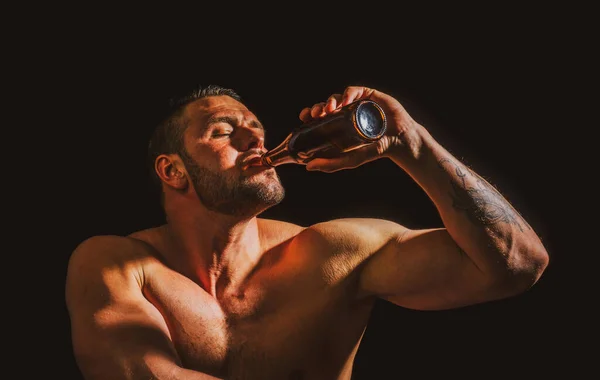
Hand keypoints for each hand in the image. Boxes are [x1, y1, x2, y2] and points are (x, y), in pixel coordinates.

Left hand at [299, 86, 421, 171]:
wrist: (398, 142)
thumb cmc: (374, 150)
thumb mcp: (349, 159)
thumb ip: (330, 164)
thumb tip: (308, 167)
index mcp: (337, 124)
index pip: (319, 117)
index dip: (309, 115)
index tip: (304, 118)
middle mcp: (344, 112)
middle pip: (325, 106)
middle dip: (317, 107)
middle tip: (314, 114)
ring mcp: (356, 103)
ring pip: (337, 97)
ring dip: (330, 101)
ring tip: (328, 109)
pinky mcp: (368, 95)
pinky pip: (354, 91)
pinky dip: (347, 94)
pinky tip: (344, 101)